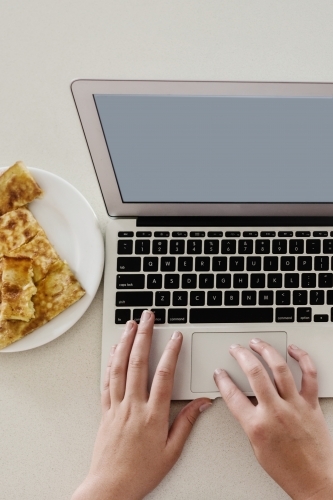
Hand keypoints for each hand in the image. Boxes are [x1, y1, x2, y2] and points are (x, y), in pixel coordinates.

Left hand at [72, 310, 210, 499]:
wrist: (111, 487)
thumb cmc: (142, 472)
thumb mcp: (172, 451)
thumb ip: (187, 423)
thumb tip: (202, 403)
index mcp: (152, 415)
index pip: (164, 375)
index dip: (171, 352)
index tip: (176, 337)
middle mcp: (133, 405)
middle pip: (138, 362)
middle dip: (144, 335)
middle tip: (148, 318)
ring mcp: (116, 405)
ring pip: (119, 367)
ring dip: (125, 342)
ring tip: (130, 325)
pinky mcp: (105, 410)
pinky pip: (107, 380)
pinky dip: (111, 362)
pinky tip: (115, 350)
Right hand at [214, 339, 332, 499]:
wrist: (315, 481)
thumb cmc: (287, 470)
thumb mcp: (256, 447)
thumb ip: (249, 421)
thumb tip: (244, 402)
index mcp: (257, 426)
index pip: (232, 395)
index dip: (222, 380)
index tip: (219, 373)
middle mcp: (275, 412)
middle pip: (254, 373)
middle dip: (241, 355)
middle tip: (235, 348)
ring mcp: (295, 406)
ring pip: (279, 368)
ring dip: (266, 350)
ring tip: (257, 343)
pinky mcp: (311, 404)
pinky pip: (309, 375)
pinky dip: (302, 358)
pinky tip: (293, 350)